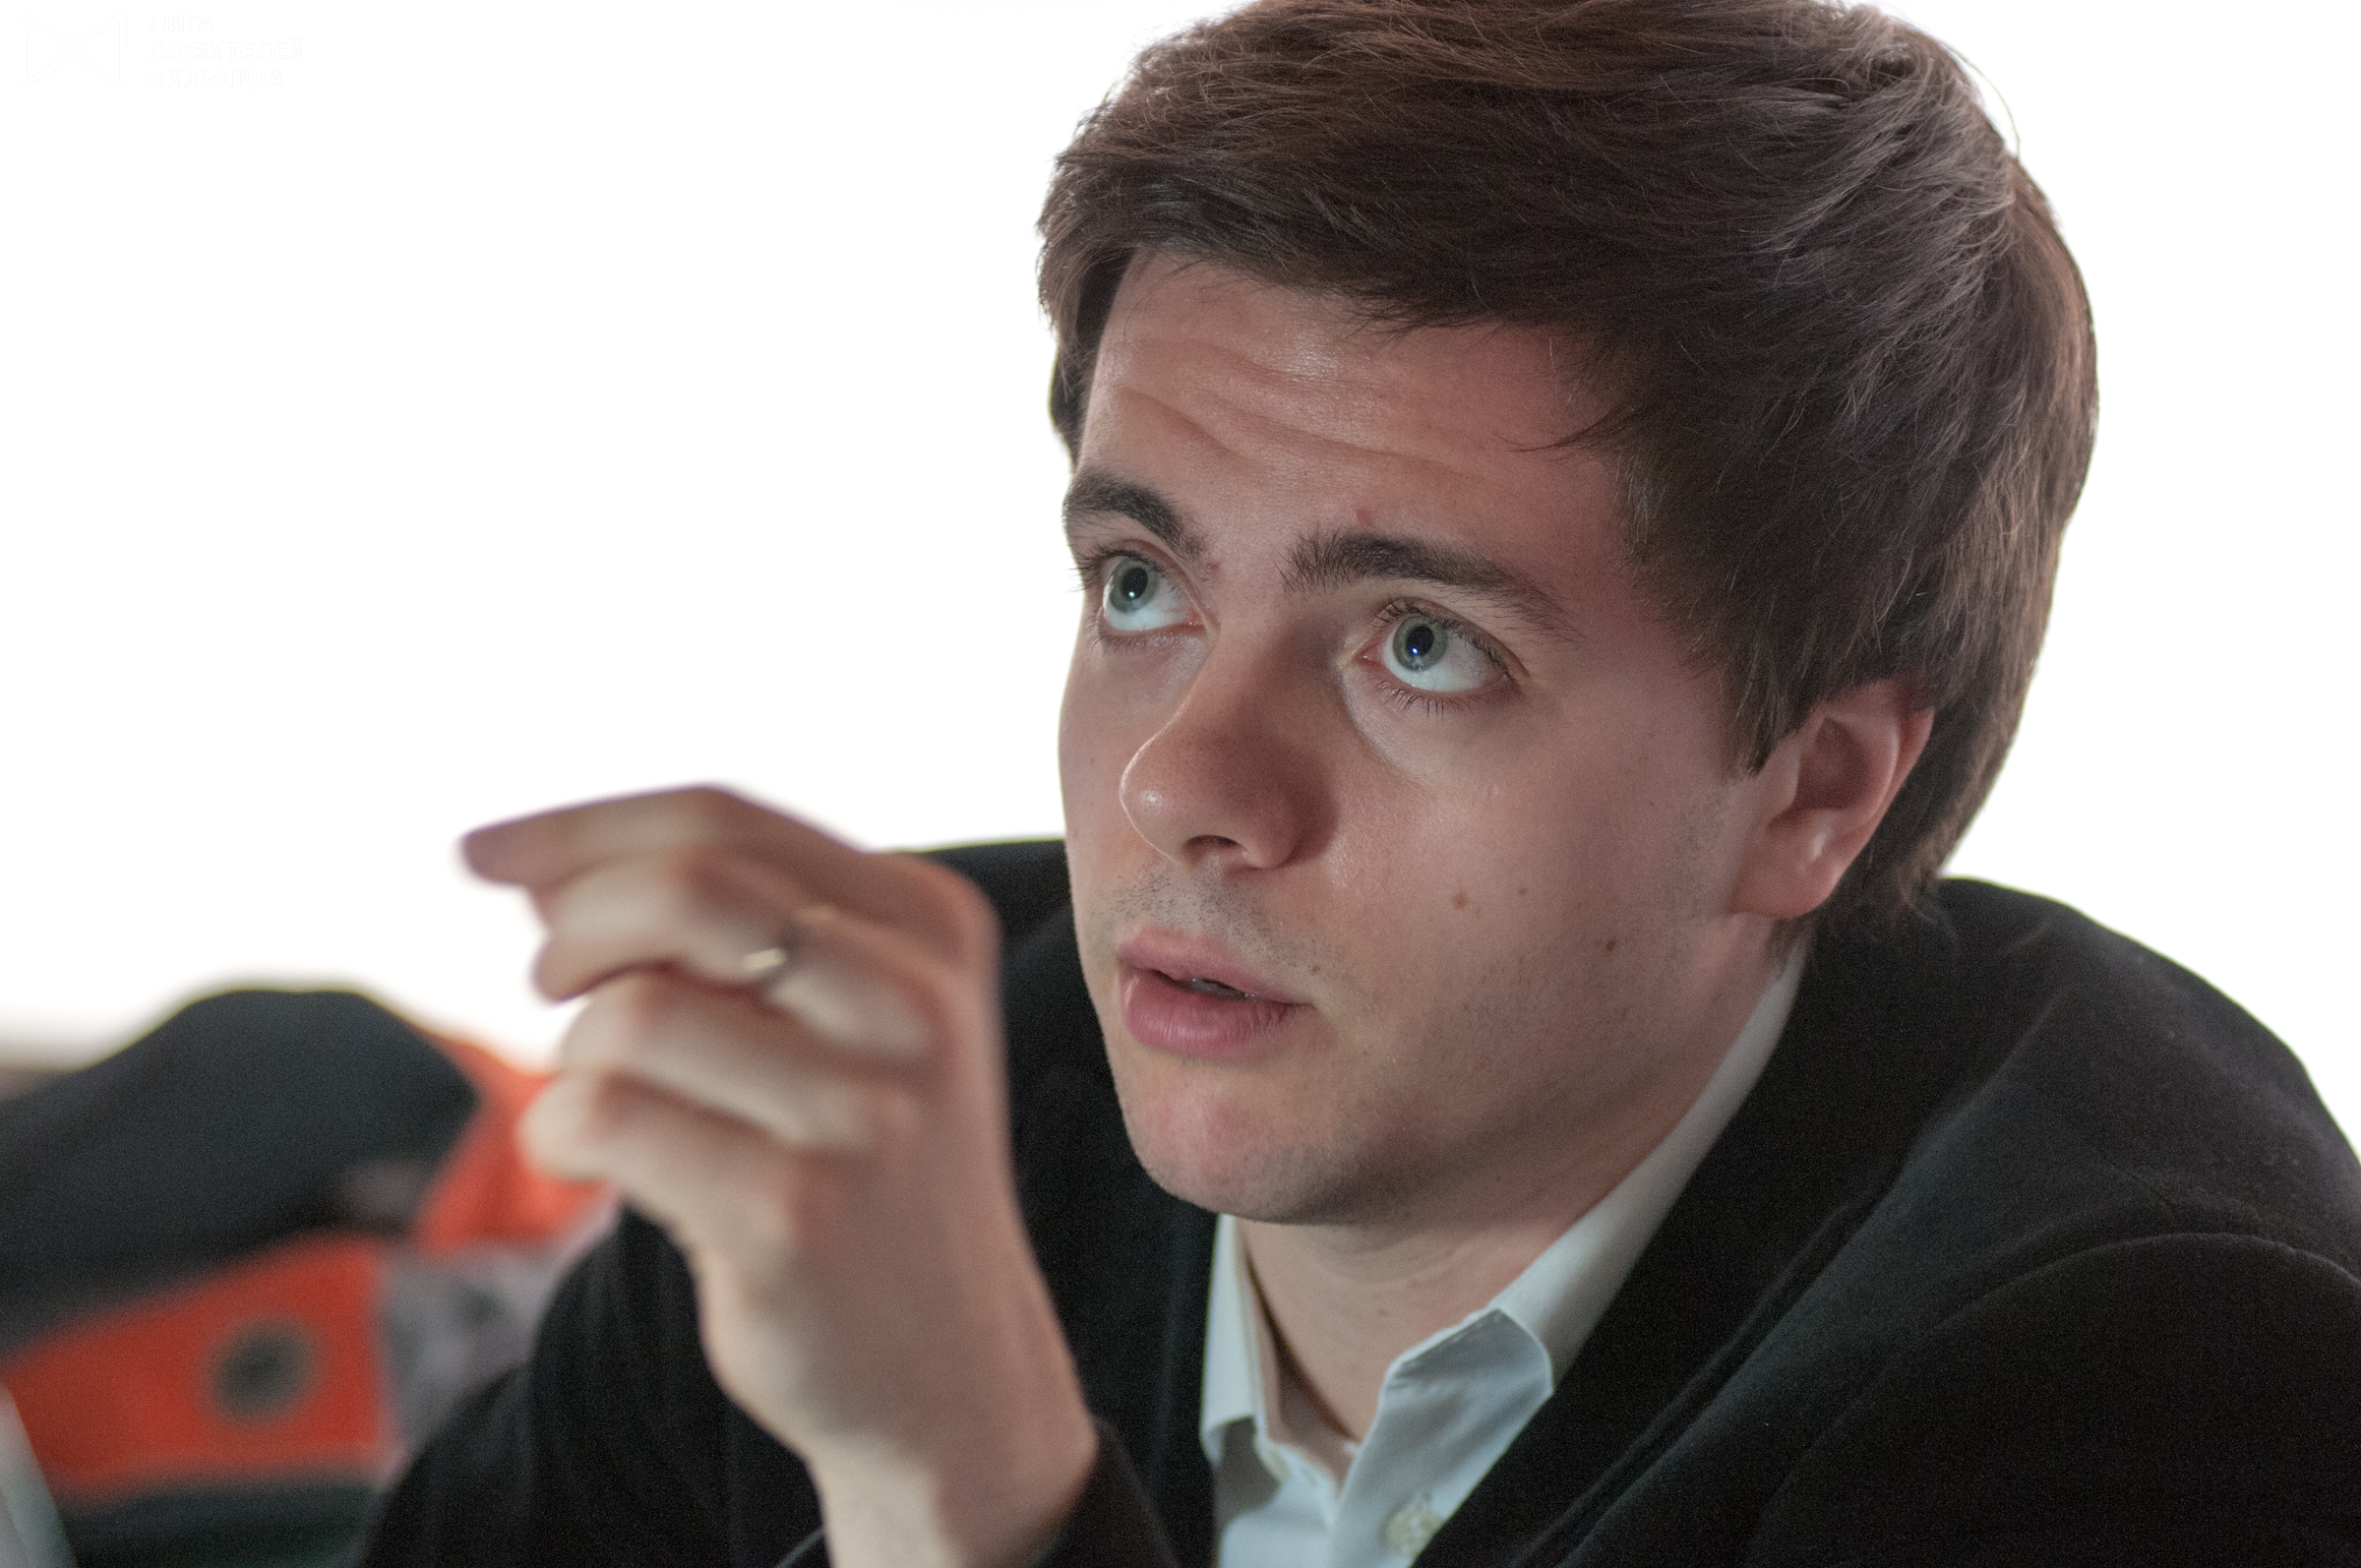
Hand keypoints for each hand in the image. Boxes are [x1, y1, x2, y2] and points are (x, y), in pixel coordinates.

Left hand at [465, 787, 1096, 1567]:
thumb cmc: (857, 1165)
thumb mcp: (831, 1019)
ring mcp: (863, 1112)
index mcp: (929, 924)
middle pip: (683, 889)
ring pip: (630, 1014)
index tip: (480, 854)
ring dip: (574, 1056)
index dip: (581, 827)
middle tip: (549, 984)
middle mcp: (916, 1004)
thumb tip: (526, 866)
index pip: (726, 820)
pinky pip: (602, 1119)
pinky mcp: (794, 1216)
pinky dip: (561, 1133)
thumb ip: (711, 930)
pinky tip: (599, 1165)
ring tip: (609, 1104)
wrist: (949, 1366)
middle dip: (575, 927)